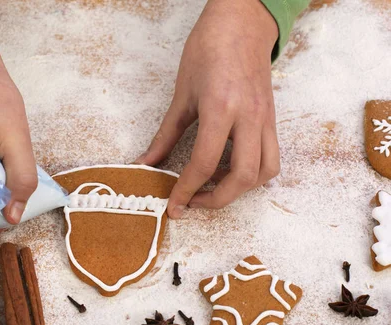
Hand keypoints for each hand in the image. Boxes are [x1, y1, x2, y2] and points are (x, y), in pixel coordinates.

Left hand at [136, 0, 279, 216]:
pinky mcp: (272, 119)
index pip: (203, 163)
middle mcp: (249, 117)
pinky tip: (231, 170)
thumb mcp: (181, 95)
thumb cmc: (209, 50)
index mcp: (220, 109)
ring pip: (264, 172)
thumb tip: (147, 163)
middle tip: (193, 201)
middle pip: (242, 177)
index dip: (185, 190)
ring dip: (240, 190)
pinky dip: (254, 174)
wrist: (241, 22)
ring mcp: (265, 119)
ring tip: (214, 187)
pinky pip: (271, 157)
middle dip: (216, 199)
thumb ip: (165, 135)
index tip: (174, 206)